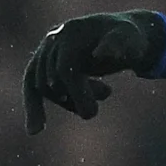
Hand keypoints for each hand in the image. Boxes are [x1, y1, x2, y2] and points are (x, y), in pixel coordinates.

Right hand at [22, 10, 165, 132]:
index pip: (65, 68)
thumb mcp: (132, 40)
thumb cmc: (129, 38)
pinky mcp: (45, 64)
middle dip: (78, 98)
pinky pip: (33, 87)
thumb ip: (119, 45)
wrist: (121, 35)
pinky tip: (35, 131)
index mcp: (71, 33)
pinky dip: (34, 108)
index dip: (76, 92)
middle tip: (107, 93)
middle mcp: (53, 40)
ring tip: (102, 92)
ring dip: (69, 101)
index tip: (91, 114)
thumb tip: (101, 55)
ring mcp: (47, 51)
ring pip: (44, 87)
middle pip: (53, 80)